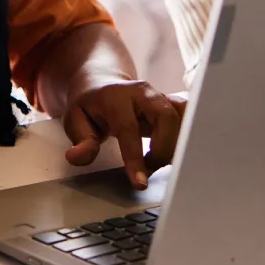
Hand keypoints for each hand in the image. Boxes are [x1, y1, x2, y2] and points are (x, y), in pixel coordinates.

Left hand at [62, 78, 186, 190]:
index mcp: (117, 97)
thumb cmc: (90, 106)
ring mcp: (161, 95)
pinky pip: (190, 116)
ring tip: (163, 162)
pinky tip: (178, 152)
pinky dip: (188, 136)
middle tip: (151, 169)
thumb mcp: (74, 121)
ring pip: (183, 116)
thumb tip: (78, 157)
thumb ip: (80, 140)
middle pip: (166, 117)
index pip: (129, 129)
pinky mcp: (173, 102)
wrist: (103, 82)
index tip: (140, 182)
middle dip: (163, 149)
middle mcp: (143, 92)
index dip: (135, 157)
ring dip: (178, 144)